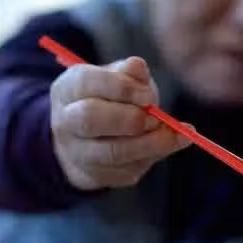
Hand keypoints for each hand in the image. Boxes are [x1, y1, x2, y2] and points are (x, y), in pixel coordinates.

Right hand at [50, 57, 190, 190]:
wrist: (91, 138)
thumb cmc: (111, 99)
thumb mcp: (119, 77)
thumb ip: (129, 72)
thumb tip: (138, 66)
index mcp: (68, 88)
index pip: (88, 82)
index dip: (122, 88)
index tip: (148, 95)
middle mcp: (65, 121)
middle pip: (90, 119)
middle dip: (131, 118)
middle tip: (155, 118)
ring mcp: (77, 152)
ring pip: (113, 152)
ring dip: (151, 143)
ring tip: (176, 133)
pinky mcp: (96, 175)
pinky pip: (128, 170)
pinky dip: (155, 156)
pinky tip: (173, 143)